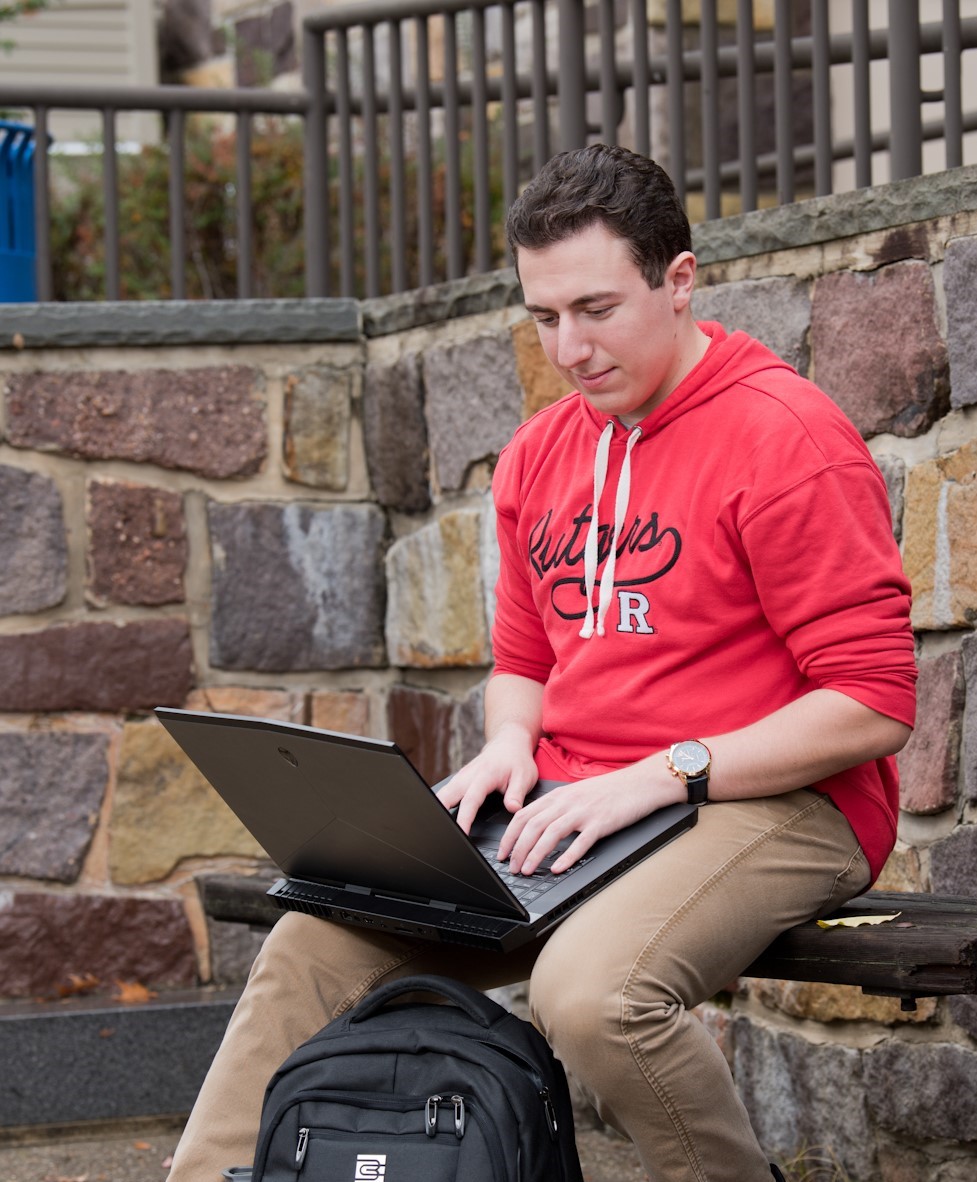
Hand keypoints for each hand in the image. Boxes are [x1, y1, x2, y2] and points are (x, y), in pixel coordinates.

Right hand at [436, 723, 538, 834]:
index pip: (470, 801)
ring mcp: (462, 776)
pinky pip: (446, 792)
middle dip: (440, 812)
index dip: (464, 819)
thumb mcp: (524, 777)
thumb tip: (513, 809)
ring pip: (443, 793)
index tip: (461, 833)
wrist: (509, 742)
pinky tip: (441, 816)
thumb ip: (517, 794)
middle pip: (447, 796)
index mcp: (485, 775)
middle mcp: (469, 775)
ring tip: (438, 828)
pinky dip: (441, 804)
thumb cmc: (517, 761)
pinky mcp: (459, 778)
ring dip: (438, 808)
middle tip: (439, 831)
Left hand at [498, 766, 678, 875]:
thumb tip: (537, 827)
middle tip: (511, 867)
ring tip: (527, 870)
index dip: (510, 835)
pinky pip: (580, 842)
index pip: (524, 814)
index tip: (502, 852)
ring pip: (551, 833)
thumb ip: (557, 807)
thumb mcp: (577, 794)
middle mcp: (567, 802)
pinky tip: (558, 869)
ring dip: (535, 854)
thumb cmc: (610, 791)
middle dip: (518, 849)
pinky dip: (566, 856)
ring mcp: (583, 811)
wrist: (640, 783)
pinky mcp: (601, 822)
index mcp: (559, 796)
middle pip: (533, 825)